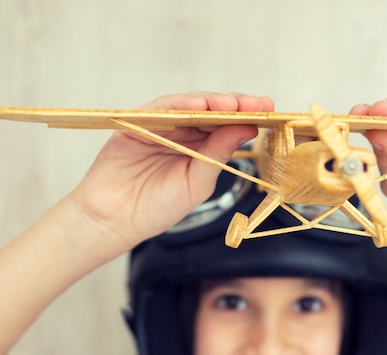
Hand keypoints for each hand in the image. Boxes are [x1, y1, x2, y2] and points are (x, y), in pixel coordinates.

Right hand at [70, 92, 273, 252]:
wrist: (116, 220)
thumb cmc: (156, 208)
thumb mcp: (197, 183)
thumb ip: (218, 154)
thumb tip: (247, 128)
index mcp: (200, 151)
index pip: (227, 128)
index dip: (248, 118)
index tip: (270, 112)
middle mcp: (183, 135)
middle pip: (212, 113)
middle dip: (237, 106)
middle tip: (259, 104)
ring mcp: (161, 127)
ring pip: (190, 106)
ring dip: (213, 103)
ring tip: (233, 104)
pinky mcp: (138, 123)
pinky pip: (162, 109)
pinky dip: (181, 105)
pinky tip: (200, 106)